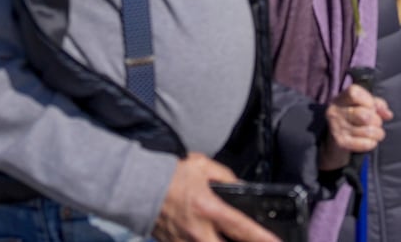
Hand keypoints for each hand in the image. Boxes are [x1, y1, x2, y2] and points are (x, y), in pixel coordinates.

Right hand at [152, 153, 278, 241]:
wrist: (137, 186)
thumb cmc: (170, 174)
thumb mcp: (202, 166)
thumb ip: (226, 177)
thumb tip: (240, 187)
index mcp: (208, 208)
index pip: (243, 228)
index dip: (263, 239)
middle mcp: (198, 231)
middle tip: (256, 241)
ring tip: (229, 236)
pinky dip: (205, 241)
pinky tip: (211, 235)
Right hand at [320, 83, 391, 170]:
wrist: (335, 137)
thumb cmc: (354, 116)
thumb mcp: (363, 104)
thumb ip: (377, 104)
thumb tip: (388, 114)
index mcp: (341, 99)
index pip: (354, 93)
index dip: (369, 100)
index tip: (372, 107)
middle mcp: (335, 112)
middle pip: (364, 115)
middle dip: (377, 120)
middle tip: (376, 123)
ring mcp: (337, 128)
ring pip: (367, 131)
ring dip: (377, 133)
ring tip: (377, 133)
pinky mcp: (341, 142)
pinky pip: (364, 144)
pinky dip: (372, 143)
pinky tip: (371, 141)